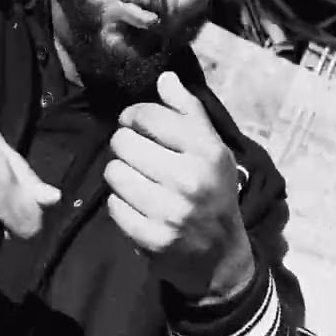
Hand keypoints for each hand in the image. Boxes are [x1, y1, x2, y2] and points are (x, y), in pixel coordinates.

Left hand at [105, 72, 254, 302]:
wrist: (221, 257)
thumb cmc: (214, 194)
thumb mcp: (212, 151)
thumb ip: (188, 113)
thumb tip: (165, 78)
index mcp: (207, 153)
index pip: (148, 117)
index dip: (133, 116)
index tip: (135, 124)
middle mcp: (189, 180)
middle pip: (124, 143)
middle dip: (125, 146)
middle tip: (137, 156)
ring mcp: (170, 212)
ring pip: (114, 173)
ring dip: (120, 175)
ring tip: (136, 180)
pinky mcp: (152, 238)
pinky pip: (114, 206)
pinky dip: (120, 204)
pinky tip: (137, 206)